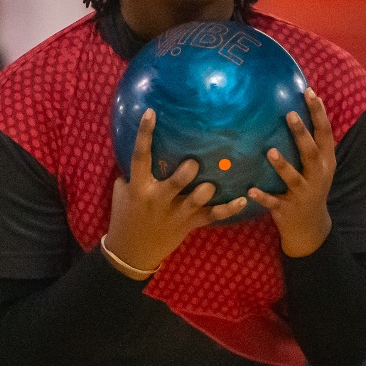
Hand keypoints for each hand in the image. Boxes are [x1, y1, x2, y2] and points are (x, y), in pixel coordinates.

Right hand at [104, 108, 248, 275]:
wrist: (130, 252)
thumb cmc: (126, 216)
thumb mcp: (123, 192)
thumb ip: (132, 172)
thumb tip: (141, 144)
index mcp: (138, 187)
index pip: (140, 156)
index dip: (144, 134)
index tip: (151, 113)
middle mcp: (157, 199)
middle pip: (175, 183)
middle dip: (187, 172)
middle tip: (195, 162)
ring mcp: (175, 213)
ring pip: (195, 201)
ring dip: (206, 192)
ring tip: (212, 184)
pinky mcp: (189, 224)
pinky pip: (212, 216)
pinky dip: (229, 208)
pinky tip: (243, 200)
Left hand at [247, 88, 337, 256]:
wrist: (310, 226)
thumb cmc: (310, 186)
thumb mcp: (318, 166)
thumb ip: (311, 142)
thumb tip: (296, 106)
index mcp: (326, 162)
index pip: (325, 133)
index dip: (319, 113)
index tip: (309, 92)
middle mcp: (318, 176)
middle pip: (311, 153)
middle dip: (302, 134)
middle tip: (290, 114)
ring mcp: (302, 193)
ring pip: (293, 178)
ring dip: (282, 165)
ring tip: (270, 151)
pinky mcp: (287, 209)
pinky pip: (273, 202)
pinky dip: (262, 196)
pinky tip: (250, 190)